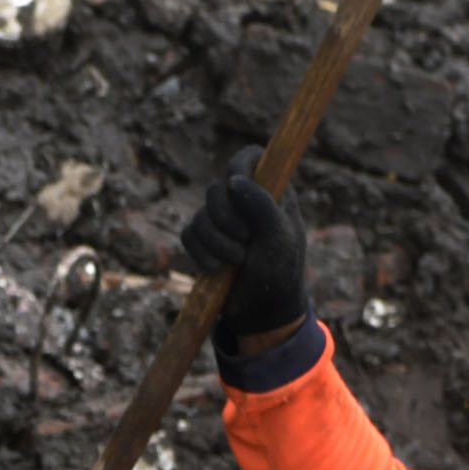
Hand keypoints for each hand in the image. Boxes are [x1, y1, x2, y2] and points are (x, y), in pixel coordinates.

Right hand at [178, 157, 310, 364]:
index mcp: (270, 192)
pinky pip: (188, 234)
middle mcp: (243, 201)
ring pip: (201, 215)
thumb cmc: (279, 272)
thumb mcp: (278, 240)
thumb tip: (233, 180)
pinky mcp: (204, 241)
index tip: (234, 184)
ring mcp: (222, 221)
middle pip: (217, 188)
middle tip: (244, 241)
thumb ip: (261, 207)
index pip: (250, 158)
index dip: (239, 166)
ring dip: (215, 241)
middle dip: (224, 217)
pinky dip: (199, 252)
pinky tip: (215, 269)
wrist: (262, 311)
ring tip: (235, 262)